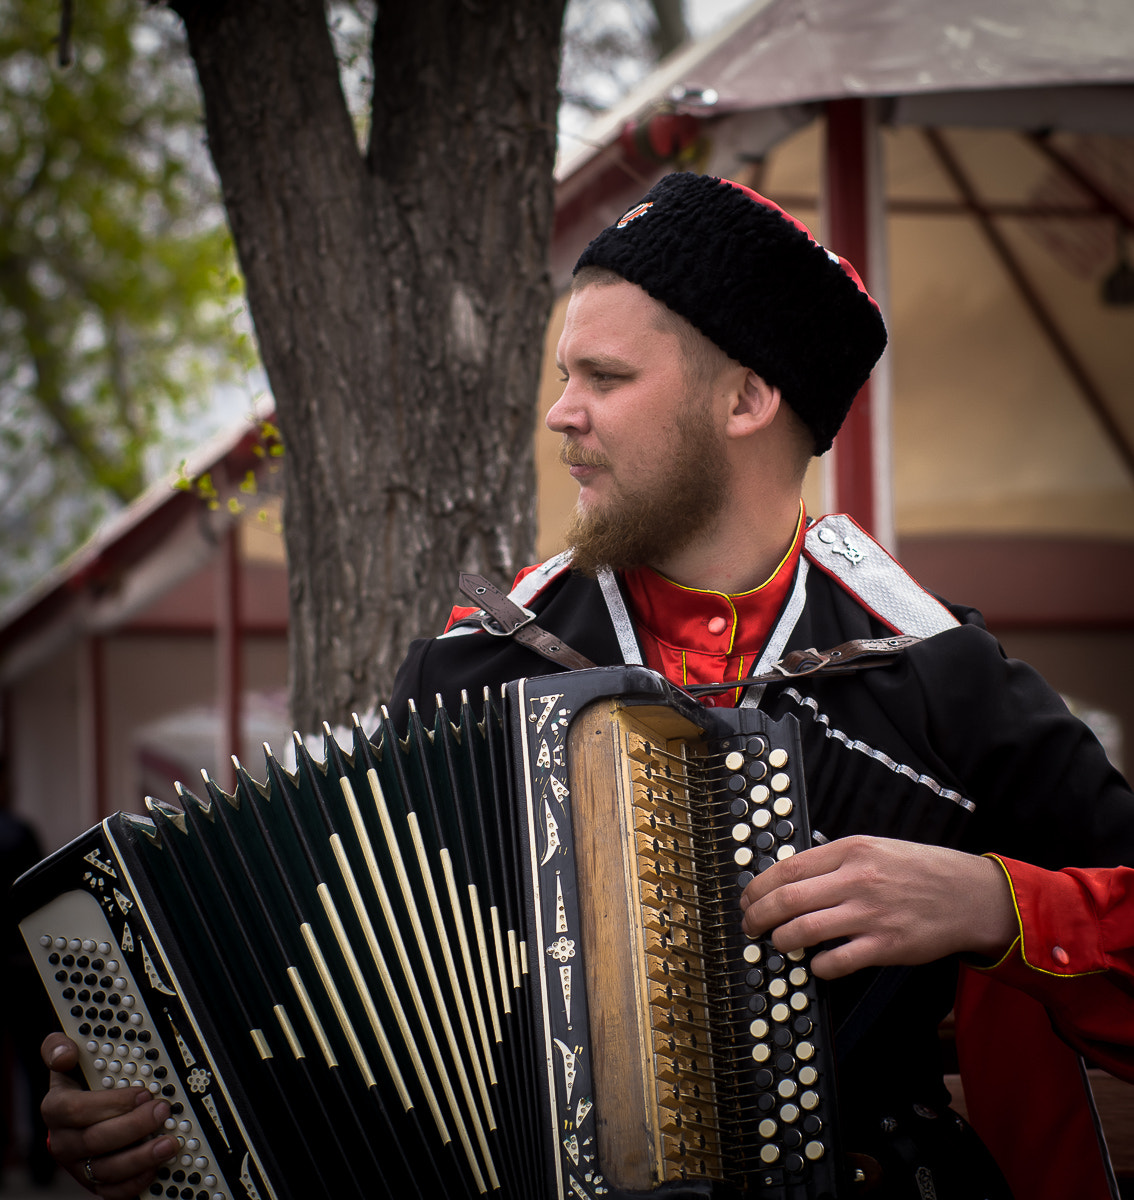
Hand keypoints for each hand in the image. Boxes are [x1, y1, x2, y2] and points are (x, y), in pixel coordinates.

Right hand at [41, 1033, 178, 1197]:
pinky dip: (134, 1183)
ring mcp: (78, 1165)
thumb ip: (59, 1049)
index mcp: (56, 1109)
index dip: (112, 1102)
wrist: (76, 1114)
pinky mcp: (92, 1181)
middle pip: (95, 1141)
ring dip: (141, 1158)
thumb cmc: (79, 1082)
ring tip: (169, 1143)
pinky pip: (110, 1191)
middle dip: (134, 1126)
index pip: (76, 1110)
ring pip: (105, 1170)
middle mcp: (64, 1141)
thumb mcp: (66, 1059)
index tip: (142, 1093)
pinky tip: (155, 1168)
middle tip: (163, 1111)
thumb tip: (65, 1052)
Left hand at [739, 835, 1016, 978]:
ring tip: (777, 944)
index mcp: (851, 850)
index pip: (787, 868)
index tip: (747, 898)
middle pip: (787, 899)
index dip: (758, 887)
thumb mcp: (875, 849)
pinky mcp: (886, 946)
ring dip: (781, 941)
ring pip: (803, 930)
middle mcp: (857, 879)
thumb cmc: (920, 870)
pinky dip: (818, 966)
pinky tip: (816, 964)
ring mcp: (870, 914)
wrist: (970, 895)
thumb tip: (791, 878)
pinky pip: (836, 961)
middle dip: (758, 916)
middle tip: (750, 926)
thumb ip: (835, 861)